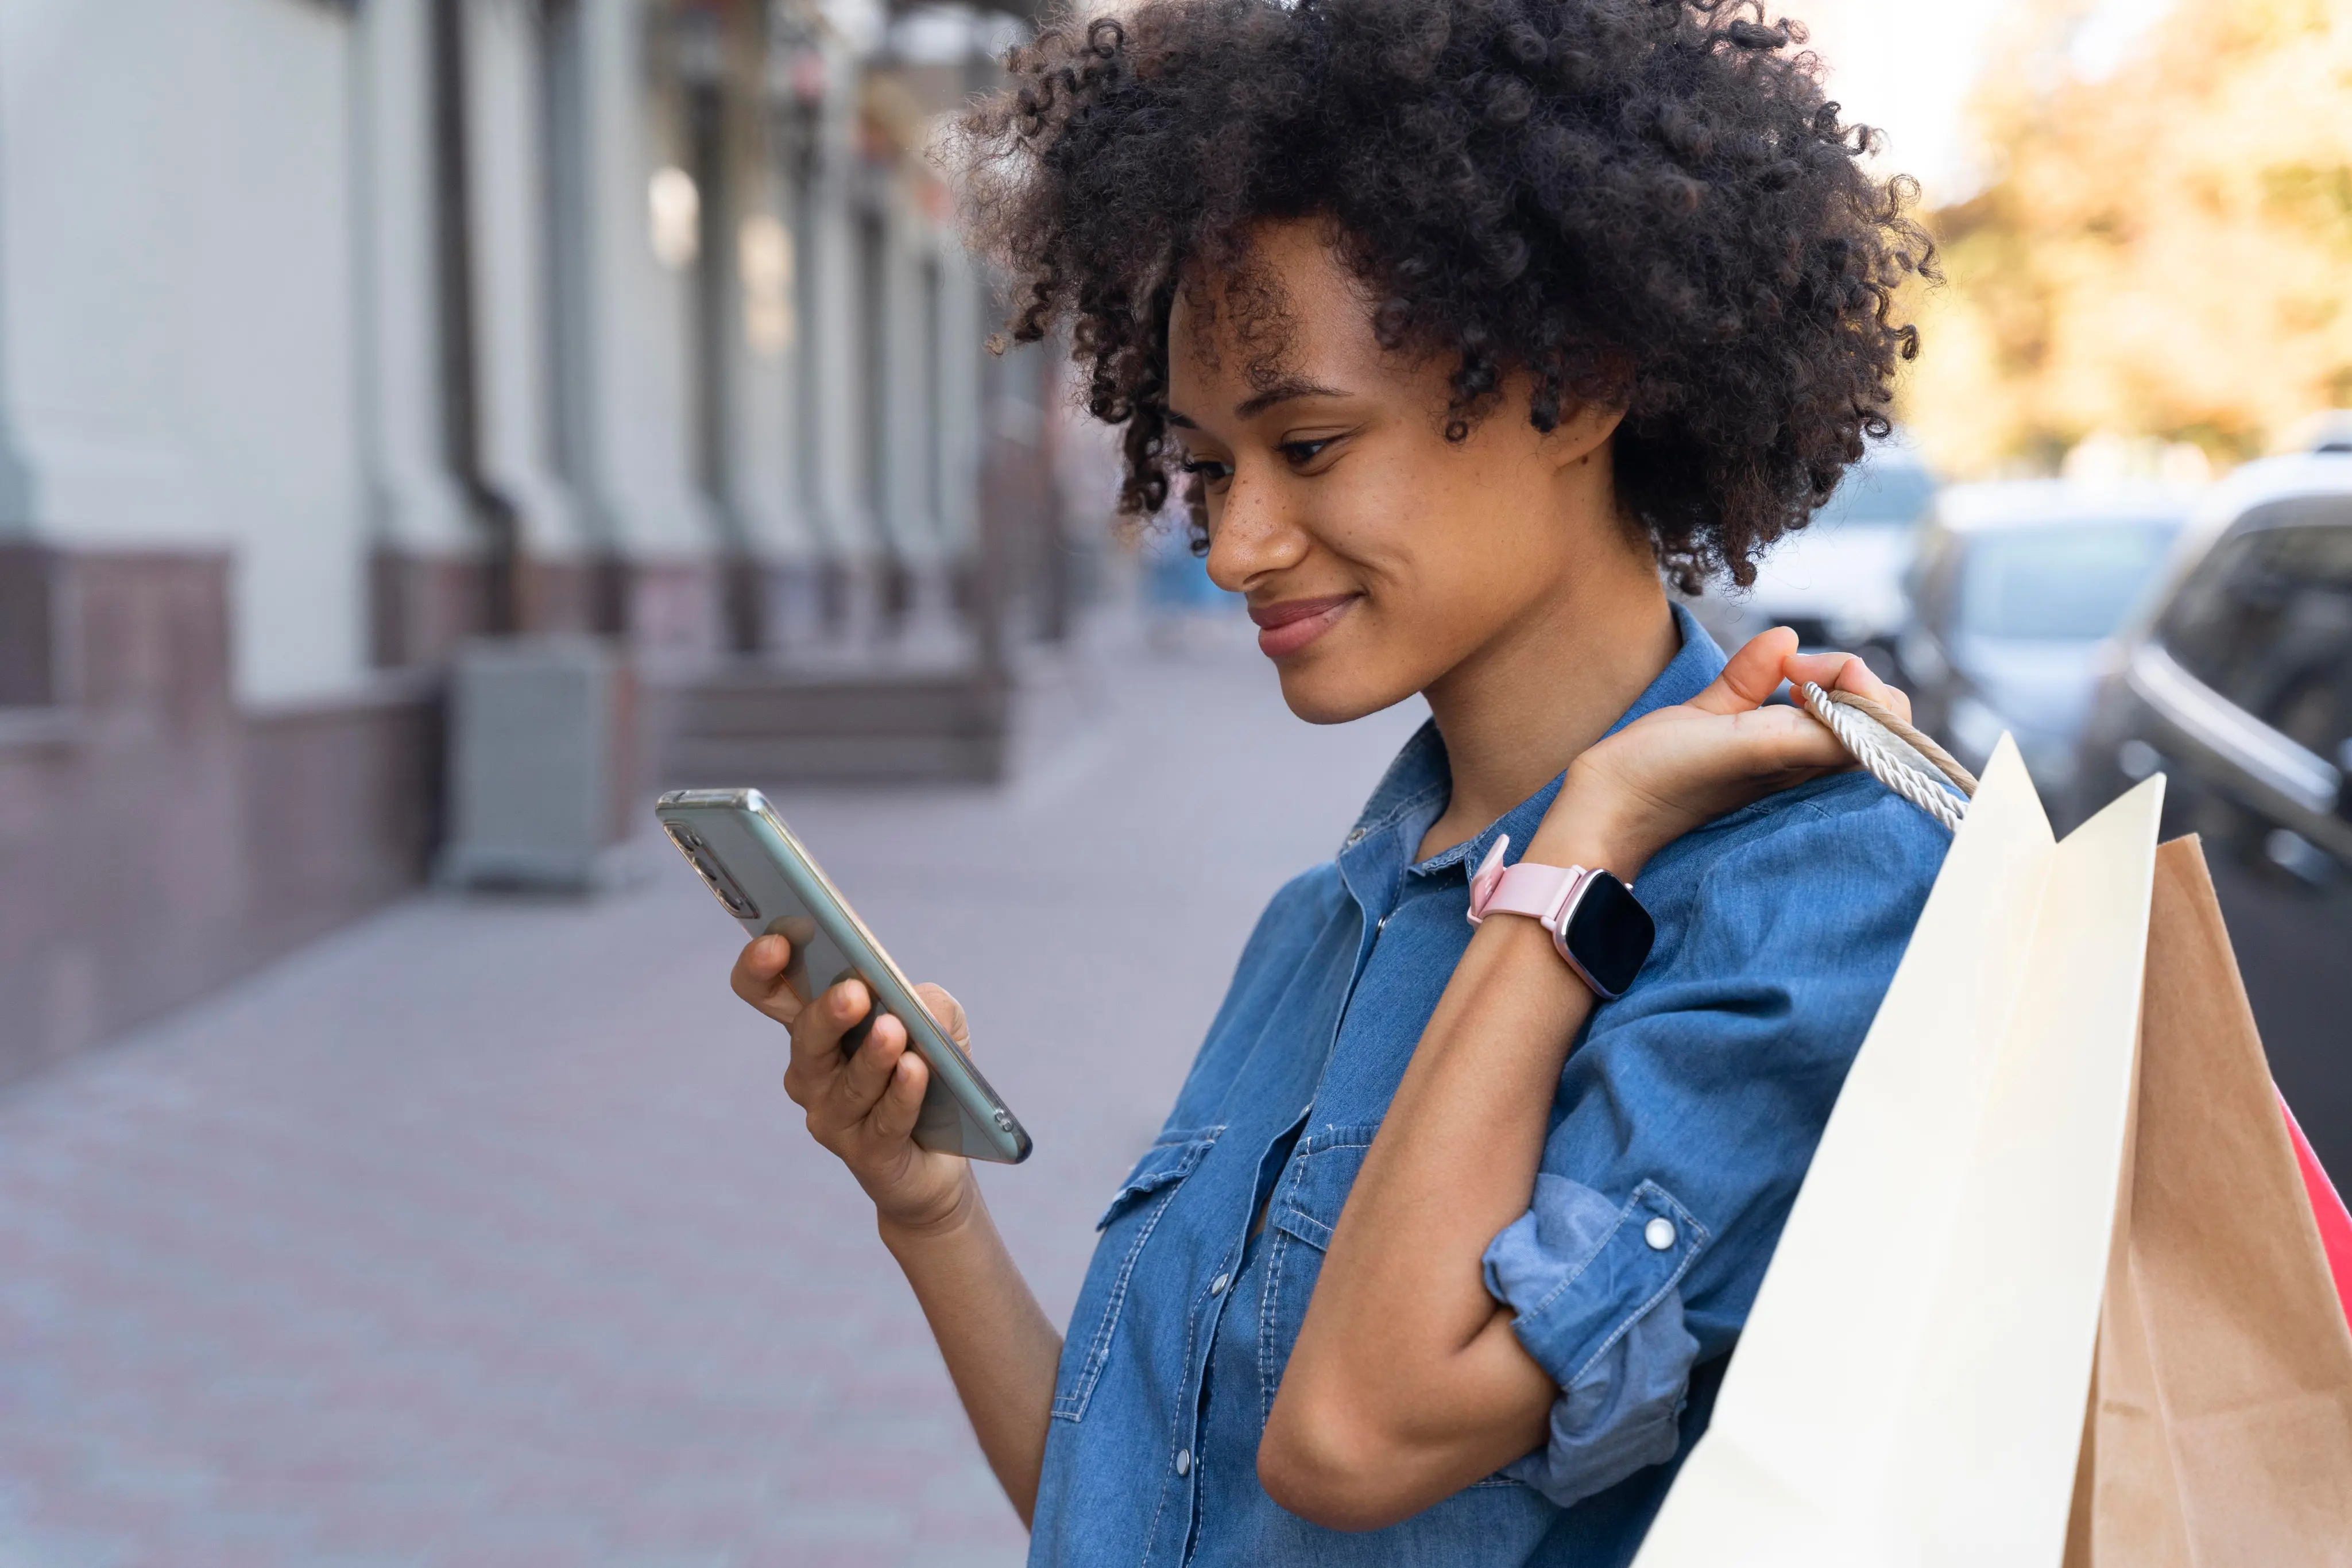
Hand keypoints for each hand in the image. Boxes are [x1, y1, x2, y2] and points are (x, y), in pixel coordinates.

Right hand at [731, 934, 977, 1237]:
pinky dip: (901, 1094)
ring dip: (872, 1057)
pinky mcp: (866, 1153)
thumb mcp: (938, 1023)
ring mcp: (832, 1116)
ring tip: (894, 1031)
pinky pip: (883, 1121)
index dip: (760, 967)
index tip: (779, 941)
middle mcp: (811, 1072)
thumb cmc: (928, 1071)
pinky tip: (915, 1071)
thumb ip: (927, 1002)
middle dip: (827, 1013)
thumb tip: (917, 1001)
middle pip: (804, 1038)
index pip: (766, 992)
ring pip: (847, 1084)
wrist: (940, 1156)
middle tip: (855, 992)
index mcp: (814, 1026)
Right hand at [1529, 628, 1910, 879]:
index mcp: (1809, 767)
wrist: (1606, 811)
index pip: (1884, 723)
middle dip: (1845, 676)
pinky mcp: (1757, 746)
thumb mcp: (1729, 737)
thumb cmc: (1660, 778)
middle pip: (1873, 713)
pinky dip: (1803, 684)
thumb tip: (1789, 640)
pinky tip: (1778, 677)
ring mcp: (1783, 758)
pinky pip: (1807, 711)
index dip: (1855, 683)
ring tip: (1786, 671)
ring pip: (1844, 709)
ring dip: (1825, 678)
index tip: (1801, 673)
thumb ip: (1776, 696)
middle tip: (1795, 669)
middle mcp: (1805, 765)